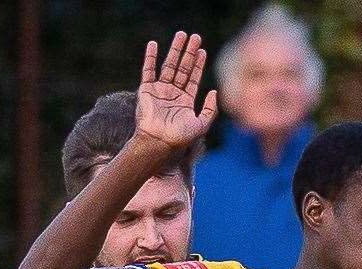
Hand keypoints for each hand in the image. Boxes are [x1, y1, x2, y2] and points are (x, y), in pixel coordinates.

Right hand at [135, 32, 218, 153]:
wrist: (159, 141)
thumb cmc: (180, 137)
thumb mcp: (202, 124)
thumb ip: (210, 109)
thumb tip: (215, 92)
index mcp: (185, 101)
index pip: (193, 78)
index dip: (199, 64)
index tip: (203, 50)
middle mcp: (173, 94)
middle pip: (183, 68)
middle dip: (189, 52)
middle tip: (195, 36)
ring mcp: (160, 90)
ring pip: (169, 65)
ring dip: (175, 50)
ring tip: (181, 35)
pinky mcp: (146, 90)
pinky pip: (148, 70)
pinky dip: (150, 57)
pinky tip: (154, 44)